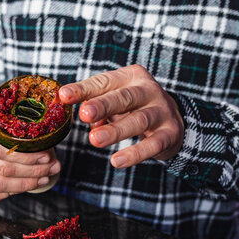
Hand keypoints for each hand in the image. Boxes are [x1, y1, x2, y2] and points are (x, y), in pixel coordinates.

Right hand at [0, 96, 60, 203]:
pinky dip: (11, 193)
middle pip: (3, 170)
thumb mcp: (1, 108)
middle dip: (33, 172)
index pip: (1, 149)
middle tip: (53, 168)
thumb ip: (19, 120)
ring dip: (26, 185)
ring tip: (45, 178)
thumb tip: (50, 134)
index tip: (47, 156)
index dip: (27, 157)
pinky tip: (25, 185)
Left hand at [59, 65, 183, 167]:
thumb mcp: (116, 101)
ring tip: (95, 140)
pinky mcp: (169, 133)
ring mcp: (162, 111)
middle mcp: (149, 90)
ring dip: (116, 131)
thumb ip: (98, 105)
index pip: (104, 82)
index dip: (84, 89)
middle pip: (124, 98)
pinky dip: (134, 154)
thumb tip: (84, 115)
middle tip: (84, 114)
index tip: (64, 96)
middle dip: (103, 105)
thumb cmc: (134, 107)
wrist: (174, 120)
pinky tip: (117, 161)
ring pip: (138, 120)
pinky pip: (152, 144)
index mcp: (131, 77)